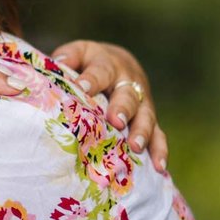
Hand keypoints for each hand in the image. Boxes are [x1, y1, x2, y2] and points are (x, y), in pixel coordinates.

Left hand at [51, 39, 166, 172]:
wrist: (119, 62)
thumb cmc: (90, 62)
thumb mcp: (80, 53)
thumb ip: (70, 57)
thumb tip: (59, 63)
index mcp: (109, 65)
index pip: (100, 72)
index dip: (91, 80)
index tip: (82, 88)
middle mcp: (129, 83)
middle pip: (128, 96)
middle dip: (122, 108)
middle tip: (116, 121)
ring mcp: (142, 103)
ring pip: (146, 116)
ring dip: (142, 132)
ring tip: (135, 146)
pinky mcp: (150, 119)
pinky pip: (158, 134)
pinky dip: (160, 150)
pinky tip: (159, 166)